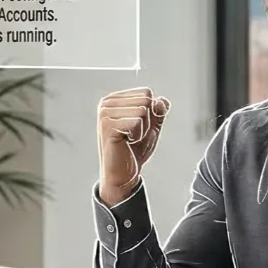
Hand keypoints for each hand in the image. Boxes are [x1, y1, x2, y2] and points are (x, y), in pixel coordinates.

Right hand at [96, 87, 168, 204]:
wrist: (123, 174)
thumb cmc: (134, 150)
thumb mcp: (152, 127)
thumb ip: (158, 111)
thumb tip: (161, 100)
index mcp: (114, 99)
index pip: (146, 92)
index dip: (150, 113)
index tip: (137, 128)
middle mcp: (107, 103)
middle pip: (145, 100)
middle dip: (147, 121)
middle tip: (134, 136)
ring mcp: (105, 114)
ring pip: (143, 110)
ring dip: (142, 129)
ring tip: (130, 140)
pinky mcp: (108, 126)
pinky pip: (137, 122)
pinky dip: (138, 135)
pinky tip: (126, 143)